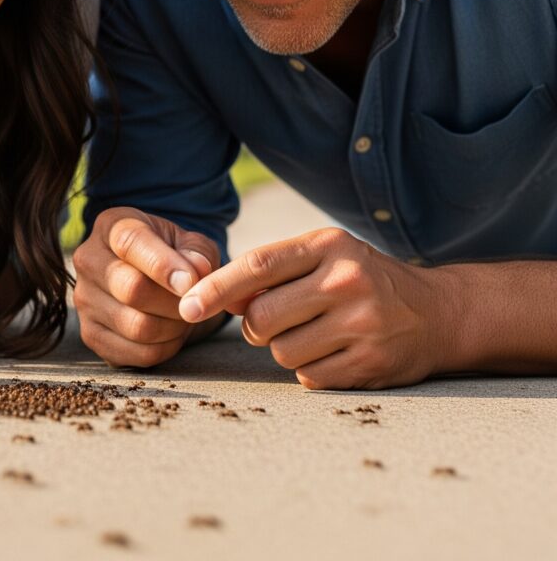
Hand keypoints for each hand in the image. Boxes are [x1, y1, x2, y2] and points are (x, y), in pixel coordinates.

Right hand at [72, 206, 222, 366]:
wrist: (154, 281)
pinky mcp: (91, 335)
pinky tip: (171, 333)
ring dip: (173, 327)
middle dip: (174, 301)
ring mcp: (84, 299)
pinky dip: (165, 348)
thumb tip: (196, 272)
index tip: (191, 282)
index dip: (163, 265)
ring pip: (137, 326)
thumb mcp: (191, 243)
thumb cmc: (173, 256)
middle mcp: (88, 259)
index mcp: (111, 226)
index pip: (130, 243)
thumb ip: (198, 253)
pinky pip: (137, 354)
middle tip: (195, 303)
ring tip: (184, 316)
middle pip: (132, 289)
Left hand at [178, 227, 447, 388]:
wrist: (438, 313)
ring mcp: (363, 324)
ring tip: (313, 333)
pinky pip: (308, 378)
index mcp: (328, 245)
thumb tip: (213, 296)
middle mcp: (346, 281)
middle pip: (262, 318)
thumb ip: (271, 270)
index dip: (216, 288)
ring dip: (284, 349)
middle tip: (273, 321)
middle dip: (256, 326)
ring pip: (281, 352)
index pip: (257, 266)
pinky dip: (309, 371)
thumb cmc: (360, 278)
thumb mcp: (323, 255)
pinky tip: (332, 352)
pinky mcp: (373, 364)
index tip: (186, 305)